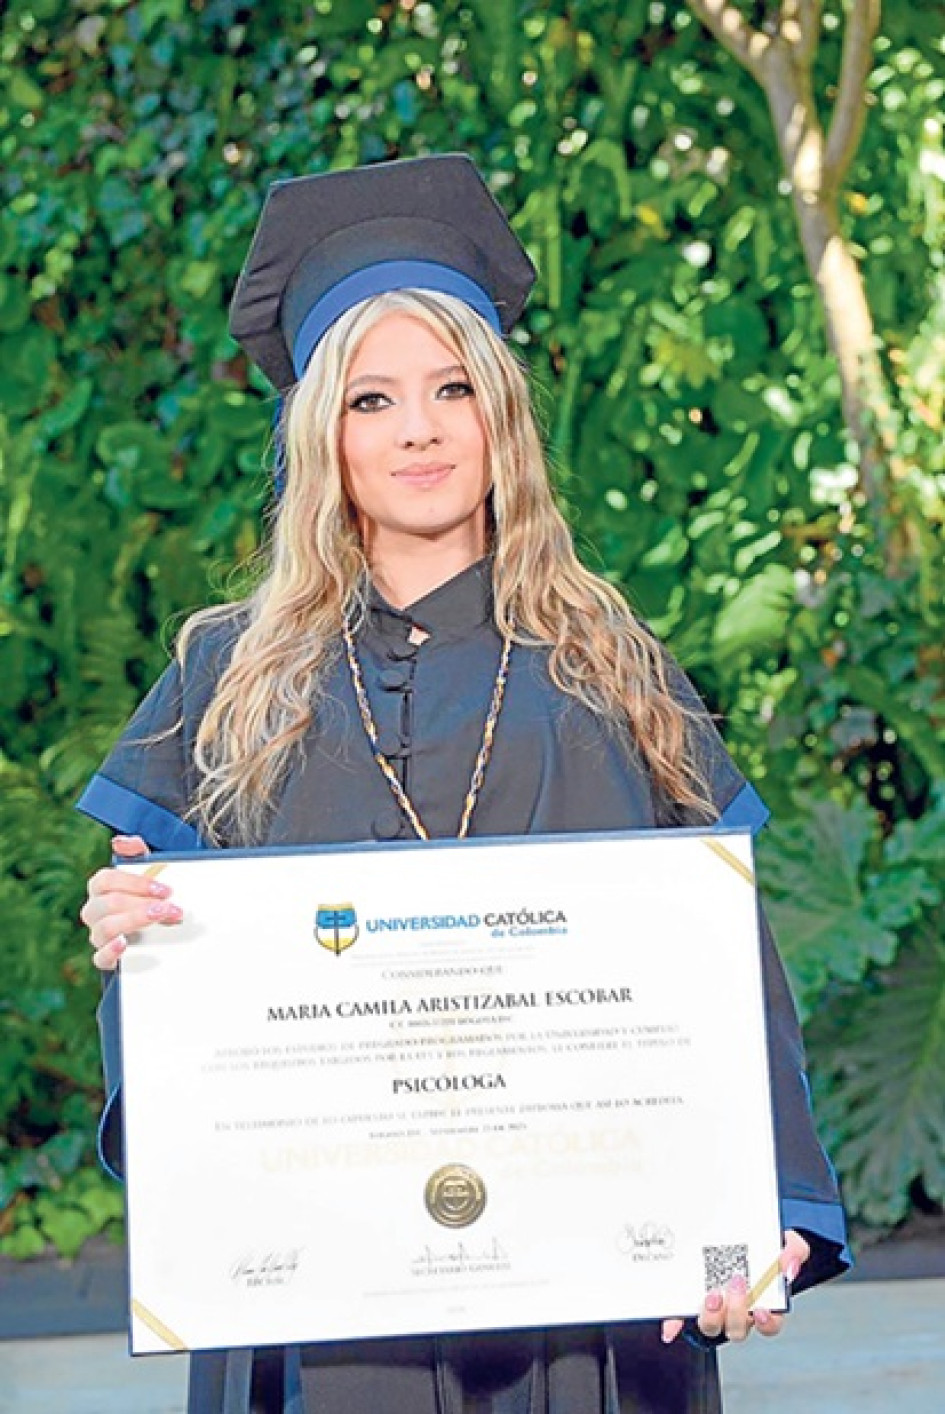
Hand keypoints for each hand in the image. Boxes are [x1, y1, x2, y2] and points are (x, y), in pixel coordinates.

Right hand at [80, 834, 182, 969]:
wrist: (157, 931)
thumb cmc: (149, 896)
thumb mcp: (149, 871)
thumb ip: (138, 853)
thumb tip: (120, 842)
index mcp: (101, 888)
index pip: (105, 880)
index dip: (136, 883)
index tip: (165, 889)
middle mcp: (95, 911)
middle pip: (109, 904)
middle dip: (143, 904)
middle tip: (172, 907)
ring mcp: (98, 935)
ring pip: (105, 927)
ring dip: (135, 921)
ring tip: (161, 918)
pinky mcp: (106, 958)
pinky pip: (100, 957)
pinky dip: (111, 951)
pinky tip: (125, 943)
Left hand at [660, 1229, 809, 1345]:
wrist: (740, 1231)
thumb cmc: (763, 1246)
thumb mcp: (785, 1242)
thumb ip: (794, 1251)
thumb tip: (788, 1266)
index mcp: (762, 1303)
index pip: (769, 1324)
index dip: (767, 1322)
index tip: (763, 1309)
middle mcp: (737, 1311)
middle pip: (738, 1329)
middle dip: (737, 1312)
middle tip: (736, 1285)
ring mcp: (714, 1307)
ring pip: (712, 1327)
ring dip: (712, 1316)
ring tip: (712, 1295)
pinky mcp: (691, 1302)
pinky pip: (682, 1318)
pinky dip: (676, 1323)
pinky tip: (671, 1326)